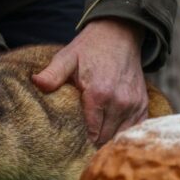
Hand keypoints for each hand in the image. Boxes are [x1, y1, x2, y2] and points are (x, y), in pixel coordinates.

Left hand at [32, 18, 147, 145]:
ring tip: (94, 142)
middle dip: (93, 143)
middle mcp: (120, 102)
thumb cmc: (90, 48)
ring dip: (108, 140)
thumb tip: (36, 83)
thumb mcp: (67, 57)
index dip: (80, 141)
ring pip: (119, 136)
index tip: (70, 145)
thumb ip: (52, 74)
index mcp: (99, 94)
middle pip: (105, 138)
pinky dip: (123, 133)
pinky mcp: (143, 104)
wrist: (119, 34)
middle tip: (79, 145)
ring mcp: (134, 104)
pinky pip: (134, 129)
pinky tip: (111, 133)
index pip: (91, 133)